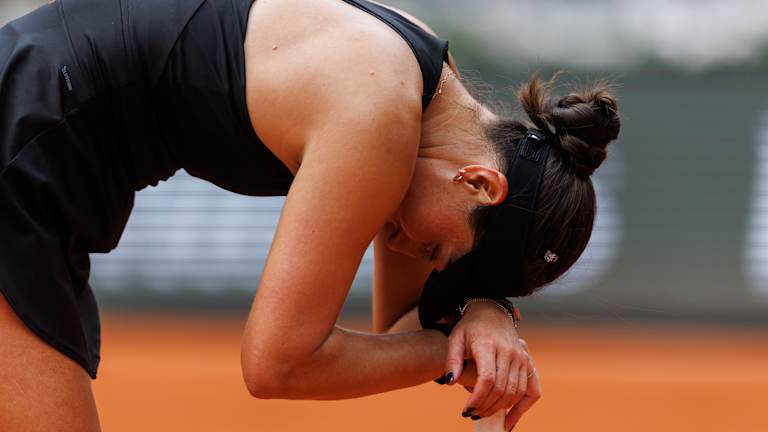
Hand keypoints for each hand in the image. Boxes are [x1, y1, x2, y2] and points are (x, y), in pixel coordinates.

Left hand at [442, 301, 536, 422]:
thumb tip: (450, 381)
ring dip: (500, 409)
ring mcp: (521, 357)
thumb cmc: (469, 328)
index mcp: (488, 345)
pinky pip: (531, 391)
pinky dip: (521, 408)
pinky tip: (509, 421)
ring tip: (483, 414)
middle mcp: (508, 351)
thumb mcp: (455, 339)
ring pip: (515, 392)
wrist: (491, 313)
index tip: (466, 410)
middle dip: (485, 407)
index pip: (486, 379)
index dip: (477, 399)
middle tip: (471, 414)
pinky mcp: (528, 362)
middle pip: (501, 388)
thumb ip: (451, 360)